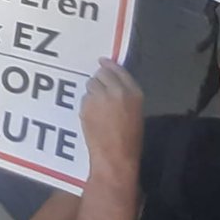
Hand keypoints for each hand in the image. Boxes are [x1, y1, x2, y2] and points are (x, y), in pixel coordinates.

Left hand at [80, 59, 143, 180]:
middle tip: (100, 89)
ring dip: (92, 91)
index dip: (109, 66)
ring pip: (90, 84)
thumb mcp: (135, 113)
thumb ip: (126, 95)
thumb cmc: (130, 140)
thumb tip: (113, 83)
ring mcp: (99, 97)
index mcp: (134, 93)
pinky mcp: (86, 106)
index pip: (119, 70)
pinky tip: (93, 115)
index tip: (103, 62)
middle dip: (100, 79)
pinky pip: (84, 97)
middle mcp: (116, 91)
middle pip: (102, 73)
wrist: (115, 158)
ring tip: (98, 107)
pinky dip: (87, 103)